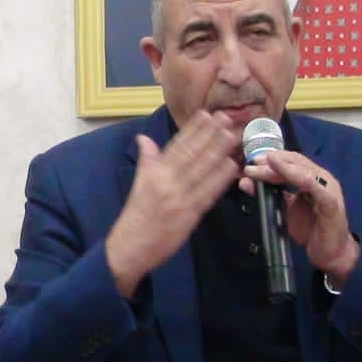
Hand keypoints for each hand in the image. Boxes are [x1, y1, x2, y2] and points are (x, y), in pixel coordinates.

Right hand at [106, 111, 239, 297]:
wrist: (130, 247)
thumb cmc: (136, 216)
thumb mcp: (137, 184)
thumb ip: (146, 161)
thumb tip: (143, 138)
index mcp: (152, 172)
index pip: (176, 146)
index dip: (192, 130)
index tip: (205, 114)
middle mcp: (166, 181)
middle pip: (191, 154)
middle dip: (209, 134)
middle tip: (225, 117)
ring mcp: (179, 198)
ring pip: (202, 170)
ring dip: (218, 152)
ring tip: (231, 135)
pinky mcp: (189, 215)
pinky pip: (207, 193)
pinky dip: (219, 179)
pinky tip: (230, 166)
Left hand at [240, 151, 359, 284]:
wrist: (331, 252)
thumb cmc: (311, 228)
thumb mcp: (284, 208)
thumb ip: (269, 194)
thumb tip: (246, 182)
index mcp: (311, 178)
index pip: (290, 161)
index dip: (270, 158)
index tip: (250, 160)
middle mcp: (320, 178)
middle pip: (294, 162)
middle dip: (271, 161)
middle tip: (250, 163)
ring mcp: (327, 188)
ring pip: (302, 170)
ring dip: (279, 167)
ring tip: (260, 167)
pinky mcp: (330, 202)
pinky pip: (314, 186)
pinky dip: (298, 176)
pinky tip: (286, 172)